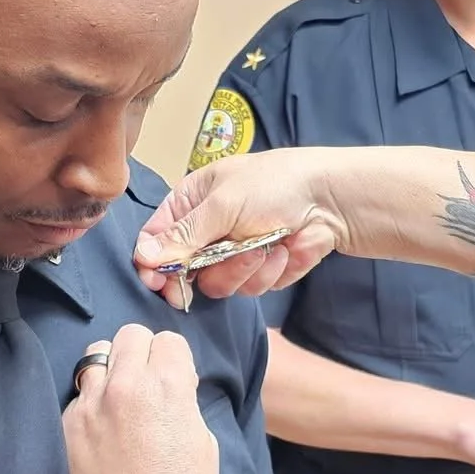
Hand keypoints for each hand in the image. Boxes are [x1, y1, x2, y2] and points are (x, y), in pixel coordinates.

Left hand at [63, 325, 219, 473]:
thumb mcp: (203, 441)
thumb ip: (184, 402)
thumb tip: (172, 388)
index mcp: (167, 385)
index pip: (168, 339)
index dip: (175, 359)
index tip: (176, 378)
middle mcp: (126, 385)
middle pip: (131, 335)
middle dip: (143, 353)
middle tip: (148, 382)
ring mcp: (92, 404)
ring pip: (97, 355)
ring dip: (112, 368)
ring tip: (120, 396)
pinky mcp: (69, 425)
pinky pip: (79, 394)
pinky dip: (92, 402)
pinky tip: (103, 428)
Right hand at [134, 148, 351, 303]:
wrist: (330, 198)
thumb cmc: (275, 184)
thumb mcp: (223, 204)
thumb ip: (183, 235)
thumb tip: (143, 257)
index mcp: (191, 204)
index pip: (155, 240)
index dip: (152, 262)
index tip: (156, 280)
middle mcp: (208, 232)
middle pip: (183, 271)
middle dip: (205, 270)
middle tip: (220, 262)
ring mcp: (233, 255)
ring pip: (218, 285)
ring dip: (243, 268)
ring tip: (266, 245)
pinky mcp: (260, 272)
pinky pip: (251, 289)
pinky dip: (269, 271)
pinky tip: (285, 248)